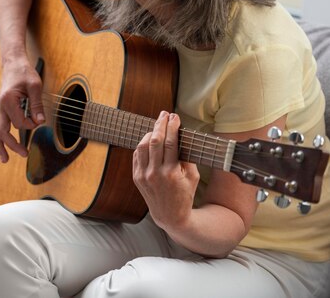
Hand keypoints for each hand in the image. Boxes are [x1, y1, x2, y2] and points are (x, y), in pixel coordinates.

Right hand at [0, 57, 44, 162]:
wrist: (13, 64)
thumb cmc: (24, 73)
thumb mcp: (35, 86)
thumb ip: (37, 105)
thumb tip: (40, 122)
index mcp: (8, 101)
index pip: (19, 122)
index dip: (30, 125)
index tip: (38, 121)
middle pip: (1, 132)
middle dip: (11, 145)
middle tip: (24, 154)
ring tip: (4, 160)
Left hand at [132, 111, 199, 230]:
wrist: (169, 215)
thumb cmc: (185, 194)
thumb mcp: (193, 176)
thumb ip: (187, 157)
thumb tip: (179, 135)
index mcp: (171, 173)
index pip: (170, 143)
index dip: (172, 127)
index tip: (175, 116)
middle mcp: (155, 173)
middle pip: (155, 141)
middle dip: (160, 124)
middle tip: (164, 114)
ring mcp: (143, 175)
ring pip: (142, 146)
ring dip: (150, 133)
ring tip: (158, 126)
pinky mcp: (136, 177)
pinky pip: (137, 155)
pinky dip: (143, 144)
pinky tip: (150, 139)